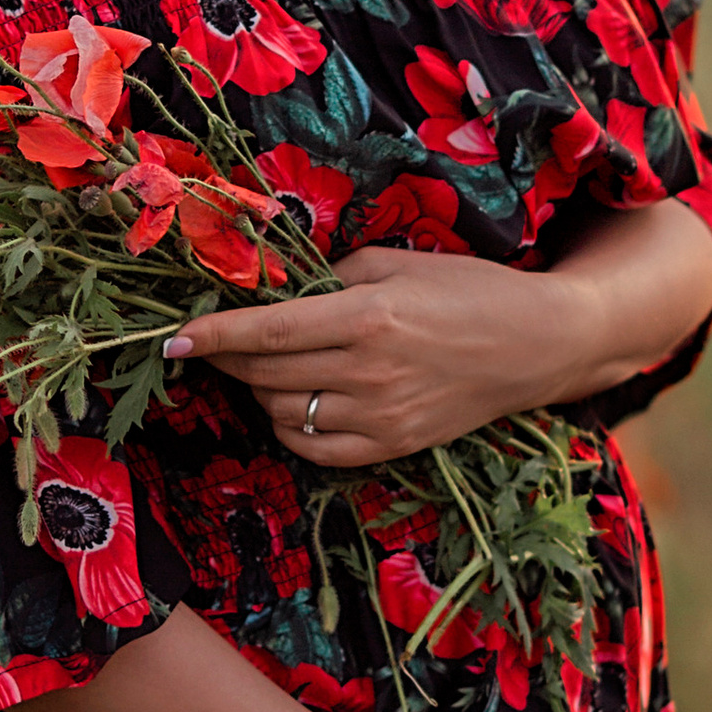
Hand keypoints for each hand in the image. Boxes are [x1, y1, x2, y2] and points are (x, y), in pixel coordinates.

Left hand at [168, 248, 584, 466]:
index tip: (173, 338)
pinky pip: (314, 448)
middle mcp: (369, 372)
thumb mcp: (398, 263)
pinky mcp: (393, 446)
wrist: (538, 345)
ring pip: (283, 413)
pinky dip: (289, 427)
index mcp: (368, 317)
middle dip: (227, 359)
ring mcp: (381, 417)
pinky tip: (294, 402)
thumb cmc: (471, 291)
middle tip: (213, 342)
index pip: (268, 332)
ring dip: (258, 391)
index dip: (214, 336)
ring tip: (265, 366)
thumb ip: (332, 275)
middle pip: (265, 375)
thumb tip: (274, 287)